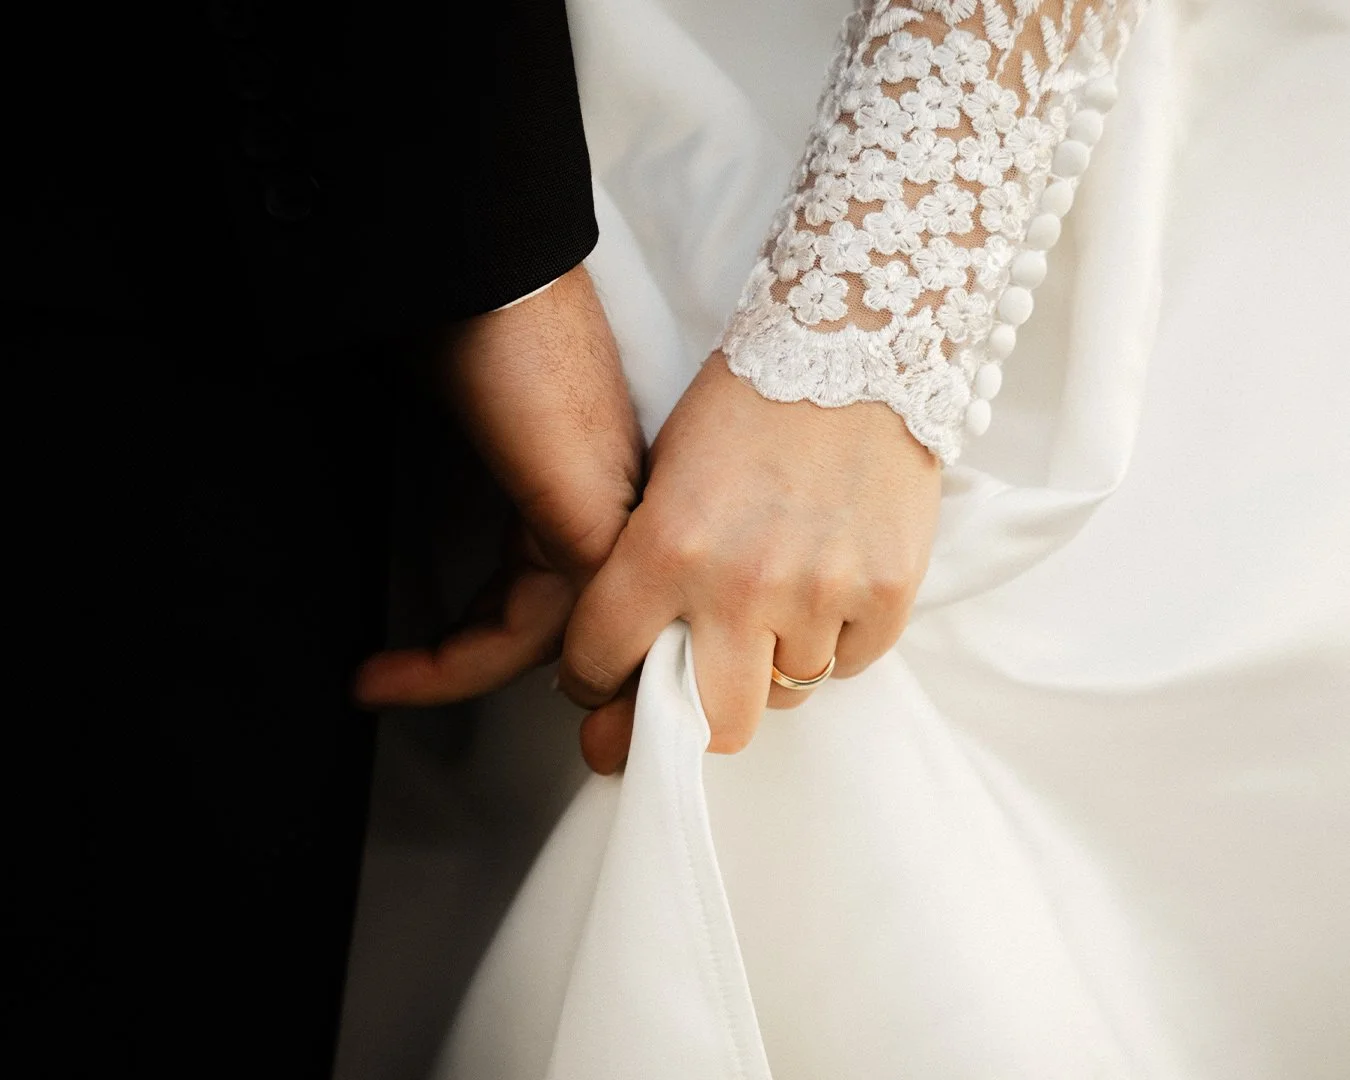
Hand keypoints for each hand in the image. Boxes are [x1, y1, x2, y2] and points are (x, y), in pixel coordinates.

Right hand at [354, 265, 643, 706]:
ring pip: (554, 632)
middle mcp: (608, 501)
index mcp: (587, 475)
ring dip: (460, 669)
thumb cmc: (465, 315)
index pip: (551, 584)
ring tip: (381, 684)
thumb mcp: (468, 417)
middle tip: (386, 685)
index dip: (481, 632)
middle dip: (467, 664)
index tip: (406, 656)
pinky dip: (474, 657)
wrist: (484, 262)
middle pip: (556, 619)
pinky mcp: (590, 521)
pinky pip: (550, 622)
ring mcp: (609, 513)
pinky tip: (407, 668)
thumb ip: (479, 480)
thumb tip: (447, 518)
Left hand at [558, 351, 940, 773]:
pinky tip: (826, 585)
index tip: (603, 684)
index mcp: (665, 548)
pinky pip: (851, 661)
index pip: (602, 664)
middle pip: (713, 724)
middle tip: (684, 707)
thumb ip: (644, 573)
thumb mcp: (665, 477)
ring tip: (774, 603)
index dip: (594, 684)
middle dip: (690, 722)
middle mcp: (741, 584)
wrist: (856, 341)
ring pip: (788, 691)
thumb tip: (633, 657)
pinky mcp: (889, 592)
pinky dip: (835, 640)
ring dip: (771, 663)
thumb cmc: (748, 404)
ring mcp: (822, 592)